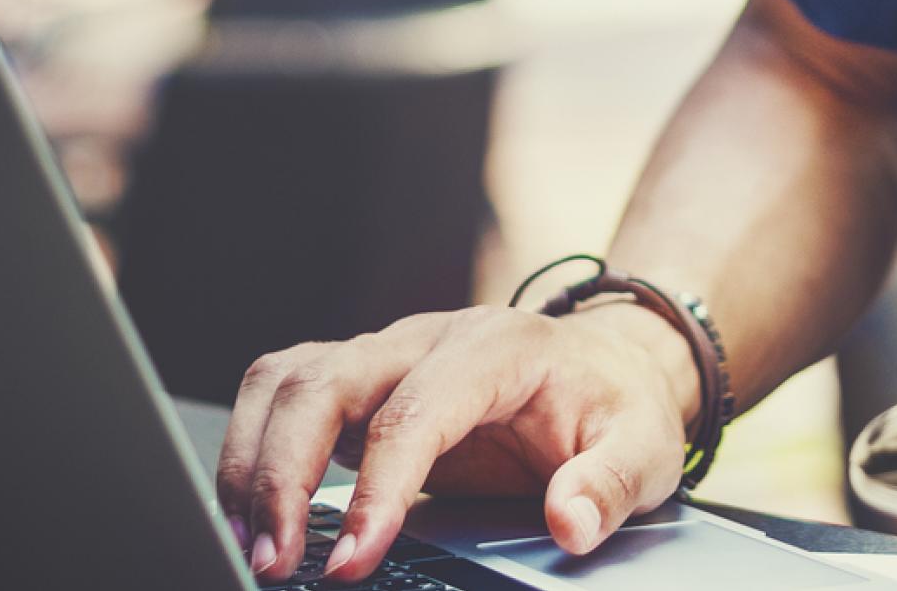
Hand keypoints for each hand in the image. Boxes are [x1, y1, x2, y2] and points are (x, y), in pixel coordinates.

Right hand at [215, 303, 699, 583]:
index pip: (415, 412)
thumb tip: (571, 524)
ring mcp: (386, 354)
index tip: (355, 556)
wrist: (608, 365)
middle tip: (277, 558)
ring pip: (286, 380)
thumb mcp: (644, 446)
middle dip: (283, 471)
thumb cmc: (617, 404)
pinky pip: (285, 395)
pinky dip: (255, 448)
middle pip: (324, 382)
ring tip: (253, 543)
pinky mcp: (362, 380)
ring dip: (253, 460)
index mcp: (497, 348)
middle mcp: (427, 338)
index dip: (378, 487)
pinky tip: (254, 511)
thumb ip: (610, 484)